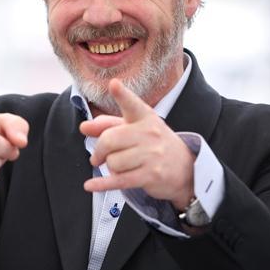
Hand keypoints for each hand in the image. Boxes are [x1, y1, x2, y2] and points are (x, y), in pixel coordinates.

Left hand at [79, 79, 193, 208]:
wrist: (186, 169)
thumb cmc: (155, 145)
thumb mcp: (136, 129)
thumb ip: (108, 125)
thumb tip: (84, 127)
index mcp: (145, 117)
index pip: (132, 104)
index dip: (122, 94)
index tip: (114, 84)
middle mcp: (150, 133)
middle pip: (109, 140)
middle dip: (99, 151)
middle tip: (98, 156)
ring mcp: (152, 155)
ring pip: (113, 162)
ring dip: (111, 167)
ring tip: (122, 167)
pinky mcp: (151, 175)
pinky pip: (119, 180)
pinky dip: (102, 184)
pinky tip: (90, 185)